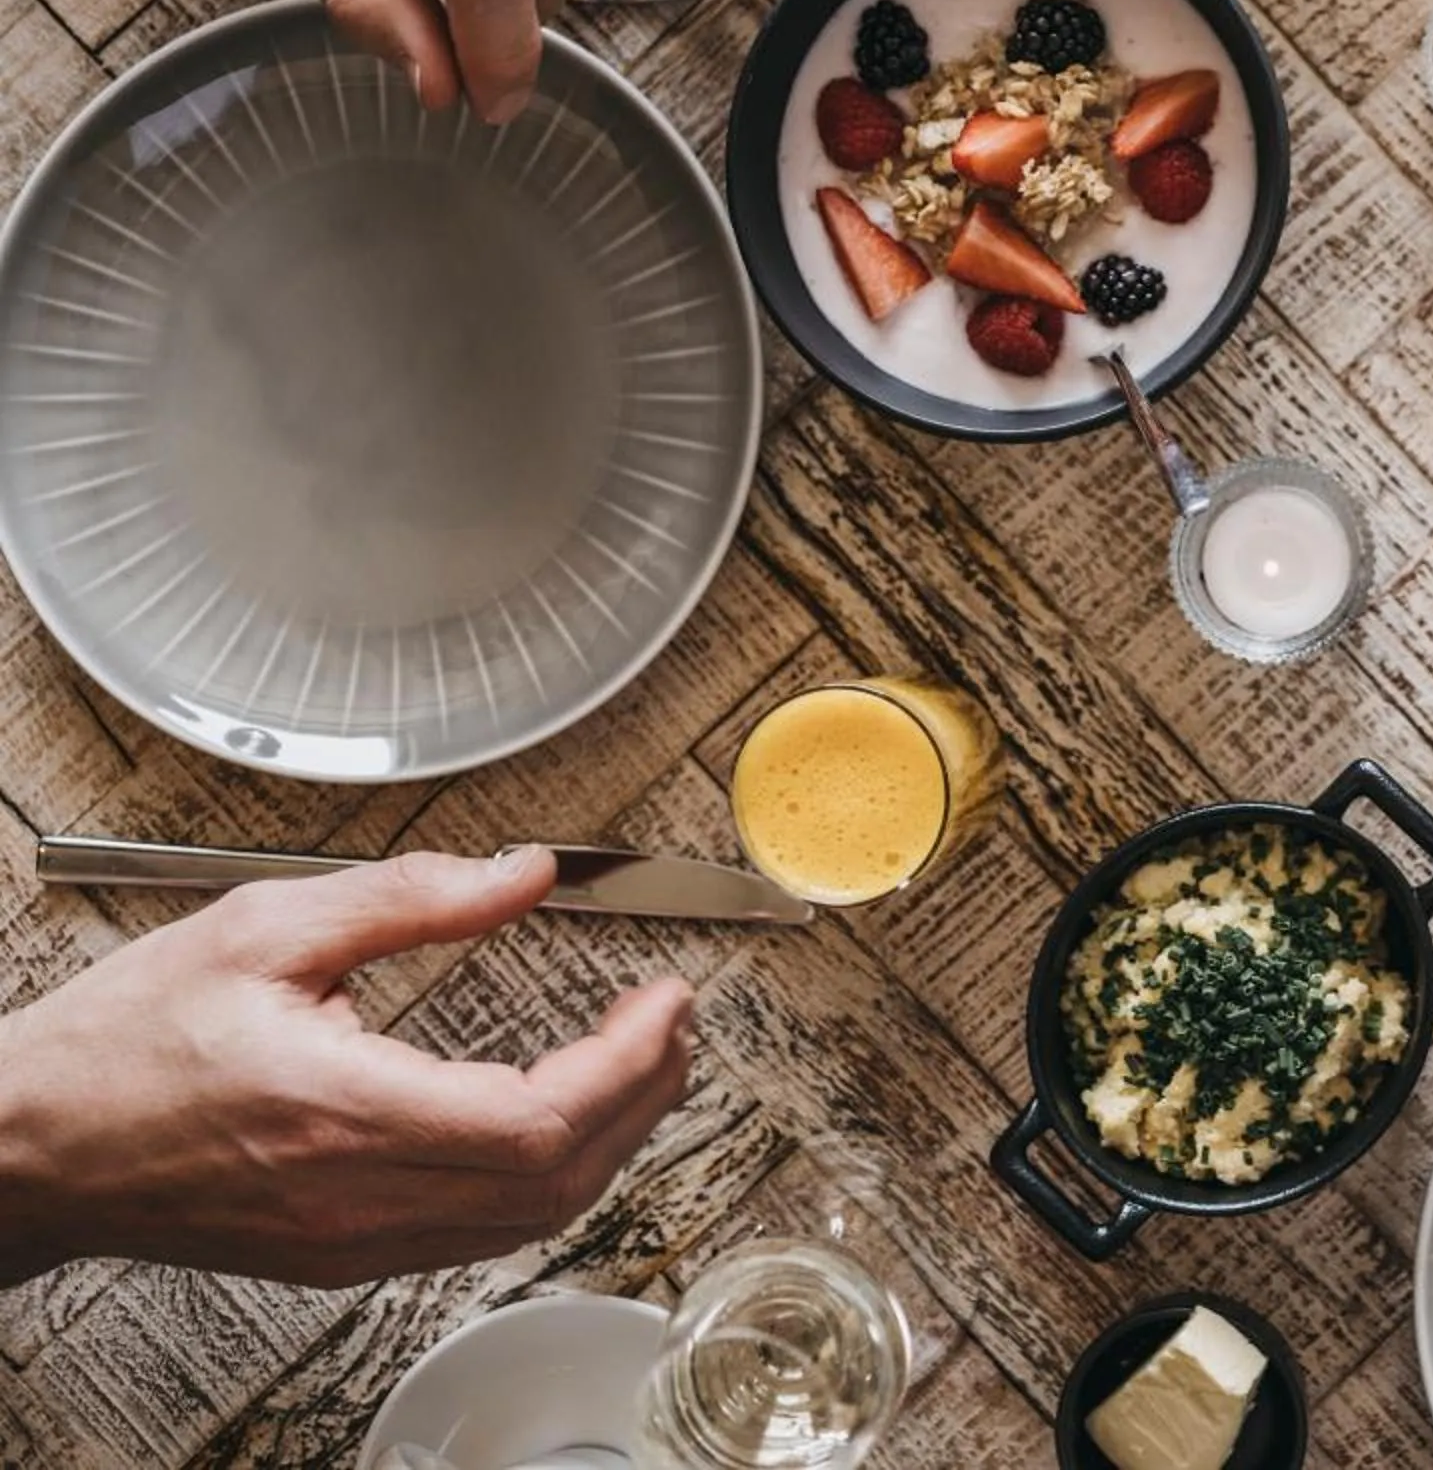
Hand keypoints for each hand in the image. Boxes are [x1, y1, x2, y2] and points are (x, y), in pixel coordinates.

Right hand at [0, 849, 692, 1285]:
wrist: (28, 1146)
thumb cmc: (123, 1044)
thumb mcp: (266, 927)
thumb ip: (414, 897)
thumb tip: (526, 874)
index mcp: (344, 1111)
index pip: (540, 1120)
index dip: (630, 1064)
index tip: (666, 1001)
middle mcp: (358, 1195)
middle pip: (558, 1179)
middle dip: (645, 1095)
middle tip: (673, 1020)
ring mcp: (353, 1238)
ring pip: (529, 1217)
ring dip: (609, 1139)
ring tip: (642, 1058)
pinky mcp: (341, 1253)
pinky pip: (481, 1231)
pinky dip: (548, 1173)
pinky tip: (565, 1115)